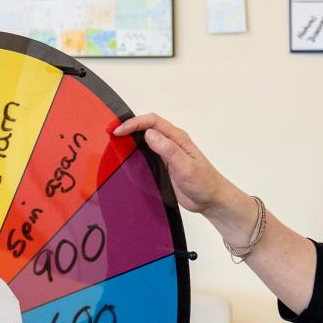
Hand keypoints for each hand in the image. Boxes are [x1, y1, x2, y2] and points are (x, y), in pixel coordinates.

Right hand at [113, 114, 234, 214]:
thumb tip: (150, 134)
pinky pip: (146, 154)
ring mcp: (166, 154)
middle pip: (147, 127)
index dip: (135, 123)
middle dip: (129, 128)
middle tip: (111, 134)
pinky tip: (127, 158)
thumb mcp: (186, 167)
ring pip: (145, 140)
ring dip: (131, 139)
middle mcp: (171, 143)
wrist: (211, 200)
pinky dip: (135, 153)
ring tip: (115, 143)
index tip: (120, 131)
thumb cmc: (204, 183)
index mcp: (178, 138)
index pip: (153, 122)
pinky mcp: (163, 165)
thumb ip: (169, 150)